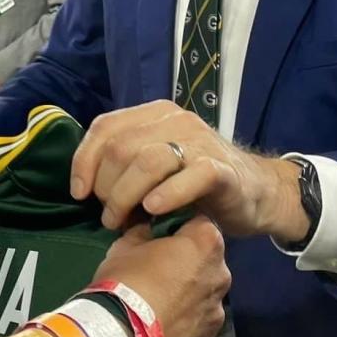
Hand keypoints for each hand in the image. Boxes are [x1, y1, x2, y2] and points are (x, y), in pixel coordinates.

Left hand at [71, 100, 308, 241]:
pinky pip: (189, 176)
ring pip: (147, 160)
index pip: (106, 126)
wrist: (256, 192)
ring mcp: (200, 143)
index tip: (79, 193)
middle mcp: (176, 120)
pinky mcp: (221, 169)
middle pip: (121, 148)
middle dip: (106, 187)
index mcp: (154, 115)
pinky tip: (154, 211)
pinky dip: (166, 195)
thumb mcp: (156, 167)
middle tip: (109, 217)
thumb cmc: (196, 182)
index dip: (84, 160)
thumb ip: (125, 164)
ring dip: (126, 195)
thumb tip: (83, 185)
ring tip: (123, 221)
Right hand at [93, 218, 229, 336]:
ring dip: (189, 293)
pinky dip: (187, 320)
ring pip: (205, 292)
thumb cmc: (126, 281)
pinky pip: (200, 321)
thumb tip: (147, 229)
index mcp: (205, 244)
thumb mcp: (125, 245)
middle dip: (188, 261)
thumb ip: (143, 232)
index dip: (179, 228)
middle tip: (159, 270)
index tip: (162, 236)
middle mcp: (221, 274)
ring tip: (161, 303)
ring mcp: (217, 310)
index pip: (199, 223)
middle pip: (207, 260)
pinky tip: (165, 324)